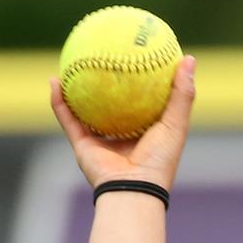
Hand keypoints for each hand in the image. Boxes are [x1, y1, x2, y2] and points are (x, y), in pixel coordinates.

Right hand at [49, 55, 196, 190]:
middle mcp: (122, 135)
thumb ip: (183, 93)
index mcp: (145, 131)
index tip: (138, 53)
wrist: (134, 190)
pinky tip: (54, 79)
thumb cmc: (160, 160)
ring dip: (75, 87)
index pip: (143, 99)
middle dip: (105, 80)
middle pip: (112, 102)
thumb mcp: (176, 123)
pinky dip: (59, 101)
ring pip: (84, 109)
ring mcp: (101, 140)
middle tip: (103, 52)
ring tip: (70, 61)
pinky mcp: (83, 146)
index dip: (140, 78)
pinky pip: (67, 119)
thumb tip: (188, 57)